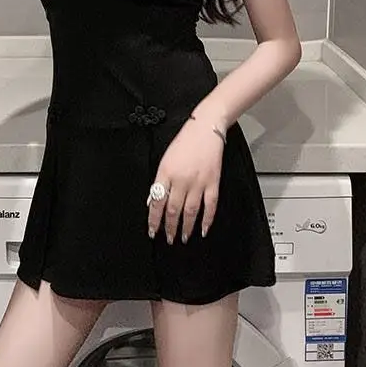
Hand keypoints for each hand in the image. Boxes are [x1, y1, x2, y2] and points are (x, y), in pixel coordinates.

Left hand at [147, 117, 224, 244]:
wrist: (206, 128)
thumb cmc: (185, 141)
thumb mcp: (165, 159)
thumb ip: (160, 180)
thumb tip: (153, 200)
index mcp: (166, 172)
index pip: (156, 201)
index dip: (153, 219)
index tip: (152, 230)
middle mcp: (181, 179)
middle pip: (173, 210)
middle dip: (169, 227)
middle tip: (168, 238)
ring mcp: (198, 182)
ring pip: (190, 211)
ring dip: (186, 227)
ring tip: (183, 237)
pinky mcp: (213, 182)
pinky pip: (210, 206)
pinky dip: (207, 220)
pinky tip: (204, 229)